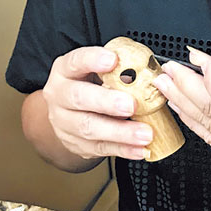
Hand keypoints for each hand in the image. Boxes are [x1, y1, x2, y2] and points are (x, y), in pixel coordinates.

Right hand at [42, 46, 153, 160]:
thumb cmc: (89, 84)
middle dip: (107, 102)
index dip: (93, 60)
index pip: (76, 61)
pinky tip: (139, 149)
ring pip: (89, 128)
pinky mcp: (76, 144)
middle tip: (131, 104)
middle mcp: (60, 95)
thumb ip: (116, 69)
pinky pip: (100, 148)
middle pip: (79, 98)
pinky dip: (123, 150)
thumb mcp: (97, 70)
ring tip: (144, 133)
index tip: (113, 60)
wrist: (69, 113)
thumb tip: (150, 73)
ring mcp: (64, 122)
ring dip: (120, 131)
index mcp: (65, 70)